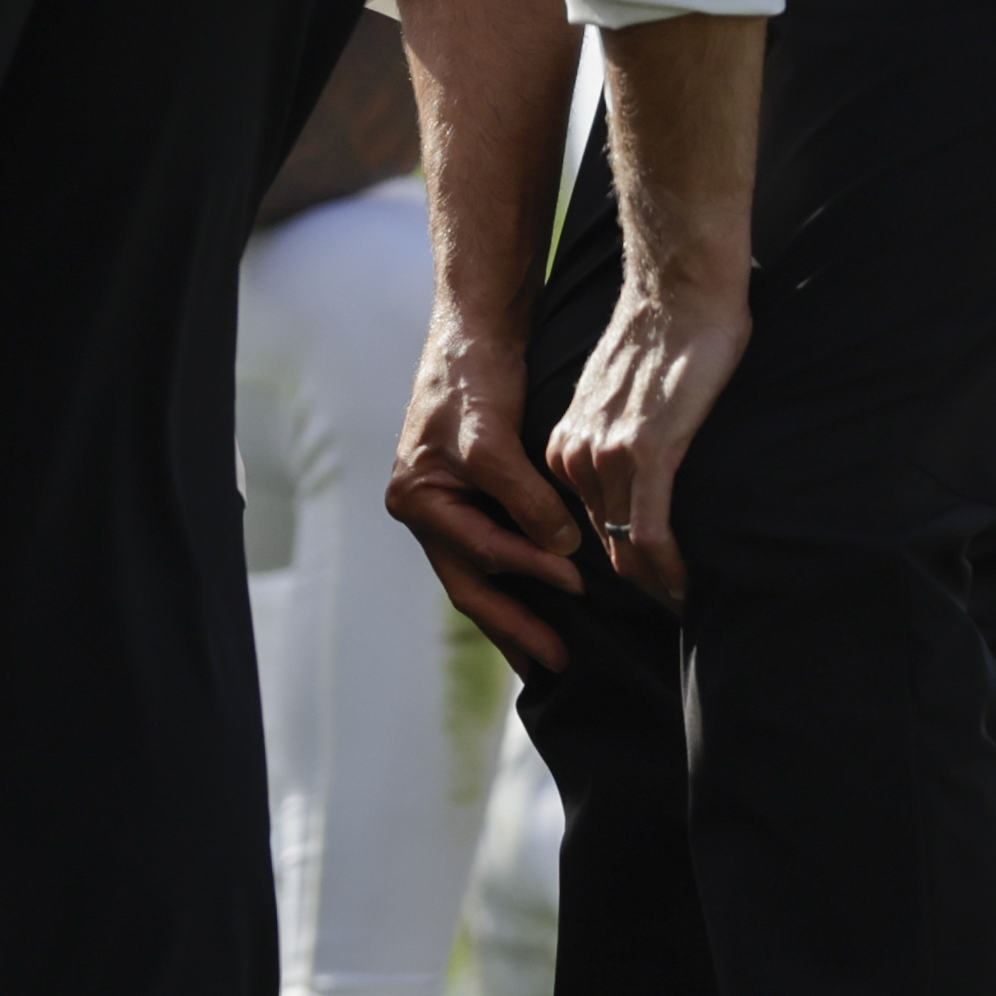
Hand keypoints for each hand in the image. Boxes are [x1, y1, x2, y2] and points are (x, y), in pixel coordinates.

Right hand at [387, 307, 587, 668]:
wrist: (474, 331)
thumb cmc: (472, 378)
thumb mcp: (491, 438)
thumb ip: (523, 496)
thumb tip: (562, 550)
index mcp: (416, 501)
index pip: (478, 553)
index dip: (529, 571)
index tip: (579, 585)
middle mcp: (427, 513)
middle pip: (472, 586)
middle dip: (515, 628)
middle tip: (558, 665)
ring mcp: (450, 509)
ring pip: (486, 575)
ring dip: (521, 612)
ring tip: (554, 653)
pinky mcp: (477, 498)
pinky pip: (500, 551)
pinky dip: (526, 578)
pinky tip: (550, 602)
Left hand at [545, 266, 747, 612]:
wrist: (678, 293)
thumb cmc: (668, 342)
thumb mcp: (625, 402)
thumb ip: (623, 440)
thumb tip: (643, 471)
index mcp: (567, 446)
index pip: (583, 526)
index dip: (615, 564)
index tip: (645, 591)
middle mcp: (575, 456)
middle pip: (601, 545)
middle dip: (631, 586)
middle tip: (666, 616)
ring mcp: (605, 457)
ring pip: (624, 548)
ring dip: (655, 585)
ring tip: (684, 610)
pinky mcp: (643, 454)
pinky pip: (647, 533)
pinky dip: (668, 568)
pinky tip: (687, 589)